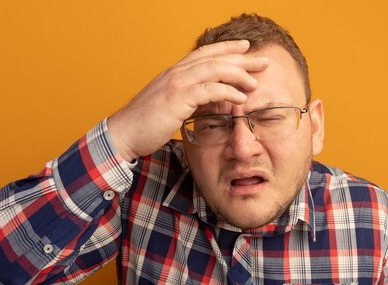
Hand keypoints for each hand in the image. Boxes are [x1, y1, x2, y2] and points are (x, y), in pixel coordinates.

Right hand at [107, 40, 269, 160]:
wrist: (123, 134)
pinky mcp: (178, 99)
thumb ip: (187, 100)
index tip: (246, 47)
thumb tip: (207, 103)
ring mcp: (176, 84)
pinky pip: (209, 90)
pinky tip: (241, 98)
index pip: (205, 53)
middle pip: (215, 57)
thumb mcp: (168, 106)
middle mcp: (176, 73)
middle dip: (242, 57)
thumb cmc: (144, 124)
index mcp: (174, 73)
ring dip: (239, 73)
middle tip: (264, 60)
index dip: (227, 48)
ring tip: (256, 82)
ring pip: (215, 69)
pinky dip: (228, 92)